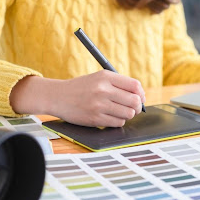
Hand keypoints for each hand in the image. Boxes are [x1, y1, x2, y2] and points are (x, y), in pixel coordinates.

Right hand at [10, 71, 145, 126]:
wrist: (58, 96)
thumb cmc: (81, 88)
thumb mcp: (98, 78)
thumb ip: (118, 84)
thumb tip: (140, 96)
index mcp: (106, 76)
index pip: (135, 85)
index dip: (141, 94)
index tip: (140, 98)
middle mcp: (103, 89)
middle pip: (134, 101)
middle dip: (136, 107)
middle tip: (132, 108)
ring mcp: (99, 105)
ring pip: (128, 114)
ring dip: (127, 115)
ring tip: (119, 112)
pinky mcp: (95, 118)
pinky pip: (117, 123)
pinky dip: (118, 121)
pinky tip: (111, 117)